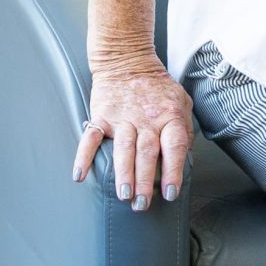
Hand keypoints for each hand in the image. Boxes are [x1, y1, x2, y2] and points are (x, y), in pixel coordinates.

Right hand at [73, 57, 193, 210]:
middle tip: (142, 204)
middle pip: (147, 152)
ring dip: (123, 173)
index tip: (170, 192)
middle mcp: (146, 119)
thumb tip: (185, 160)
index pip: (174, 146)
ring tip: (123, 194)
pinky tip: (80, 175)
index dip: (173, 170)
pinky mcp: (102, 116)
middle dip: (145, 181)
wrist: (128, 61)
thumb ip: (184, 130)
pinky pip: (91, 138)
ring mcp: (123, 117)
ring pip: (123, 148)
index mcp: (169, 116)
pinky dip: (84, 156)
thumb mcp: (181, 102)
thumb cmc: (157, 88)